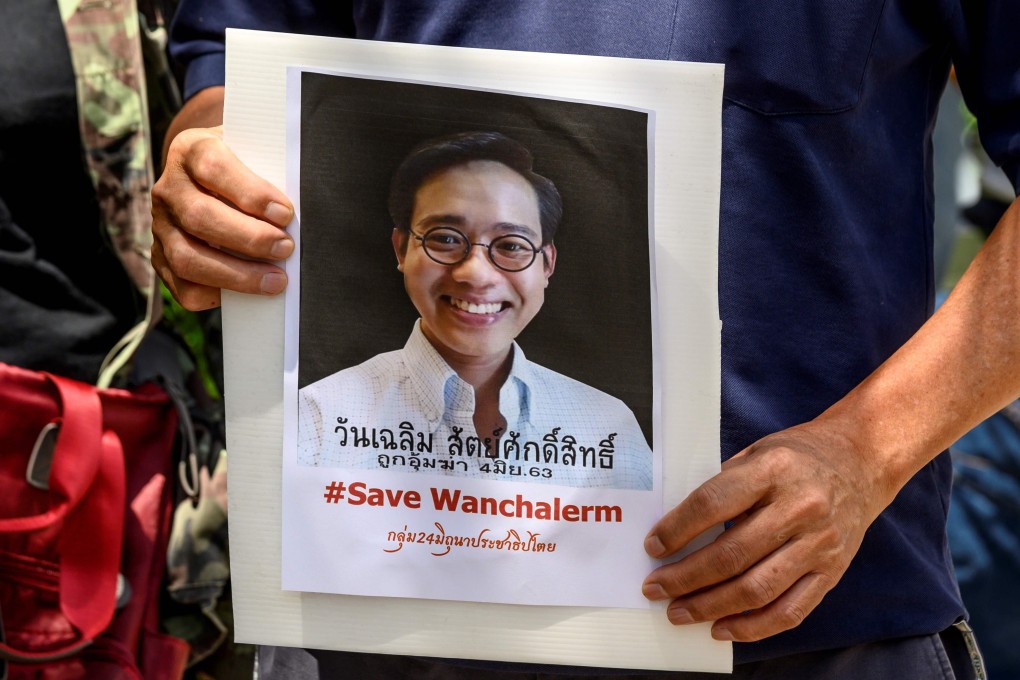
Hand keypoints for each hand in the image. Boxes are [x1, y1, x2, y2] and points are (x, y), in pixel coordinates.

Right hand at [151, 124, 293, 309]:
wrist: (205, 173)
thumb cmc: (243, 164)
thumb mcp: (252, 151)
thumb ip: (270, 169)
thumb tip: (305, 207)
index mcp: (191, 150)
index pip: (213, 167)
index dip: (250, 193)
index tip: (285, 213)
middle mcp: (169, 188)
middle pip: (200, 217)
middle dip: (250, 239)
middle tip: (287, 248)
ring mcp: (160, 225)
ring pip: (188, 258)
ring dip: (237, 275)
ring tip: (276, 280)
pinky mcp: (161, 257)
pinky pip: (182, 287)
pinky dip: (216, 294)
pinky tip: (246, 292)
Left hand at [641, 422, 895, 641]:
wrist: (860, 461)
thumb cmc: (797, 457)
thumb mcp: (756, 453)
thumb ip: (721, 488)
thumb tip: (674, 529)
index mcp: (772, 470)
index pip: (712, 504)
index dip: (676, 529)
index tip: (653, 546)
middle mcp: (799, 507)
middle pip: (731, 554)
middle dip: (684, 577)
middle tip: (654, 588)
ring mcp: (819, 543)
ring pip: (756, 588)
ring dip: (710, 606)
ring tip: (679, 612)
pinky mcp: (832, 571)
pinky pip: (790, 610)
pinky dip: (752, 626)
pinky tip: (722, 628)